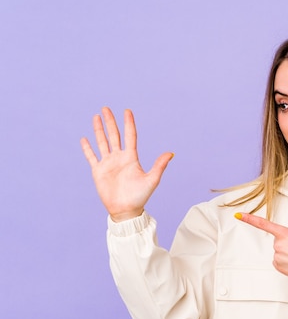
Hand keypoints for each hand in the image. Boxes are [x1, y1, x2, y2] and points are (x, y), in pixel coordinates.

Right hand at [80, 107, 173, 221]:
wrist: (126, 210)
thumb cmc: (140, 196)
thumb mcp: (152, 180)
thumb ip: (159, 165)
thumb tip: (171, 153)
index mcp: (131, 158)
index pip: (130, 136)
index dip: (128, 124)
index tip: (127, 111)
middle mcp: (119, 158)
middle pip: (114, 135)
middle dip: (110, 122)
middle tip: (106, 108)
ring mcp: (108, 164)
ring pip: (102, 142)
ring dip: (99, 130)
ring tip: (96, 117)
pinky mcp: (98, 172)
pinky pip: (91, 157)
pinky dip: (87, 148)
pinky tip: (84, 139)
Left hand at [235, 212, 287, 290]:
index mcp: (286, 233)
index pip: (264, 224)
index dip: (250, 219)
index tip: (239, 215)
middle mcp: (278, 245)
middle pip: (278, 240)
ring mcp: (277, 256)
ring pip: (279, 251)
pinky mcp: (278, 266)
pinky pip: (280, 261)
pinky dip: (287, 262)